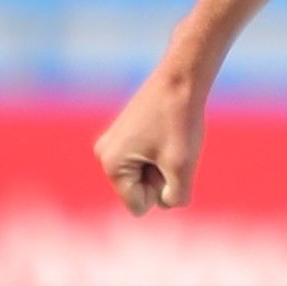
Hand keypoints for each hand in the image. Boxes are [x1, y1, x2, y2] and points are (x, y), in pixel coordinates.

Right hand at [96, 67, 204, 216]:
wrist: (180, 79)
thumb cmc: (180, 121)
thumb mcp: (183, 166)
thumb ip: (175, 197)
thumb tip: (167, 201)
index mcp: (111, 165)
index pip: (139, 206)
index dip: (162, 191)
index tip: (167, 160)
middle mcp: (104, 156)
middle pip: (140, 192)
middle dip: (160, 178)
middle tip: (170, 147)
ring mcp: (111, 144)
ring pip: (144, 178)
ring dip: (162, 166)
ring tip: (168, 139)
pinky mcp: (122, 136)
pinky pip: (144, 163)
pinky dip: (160, 155)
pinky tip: (165, 133)